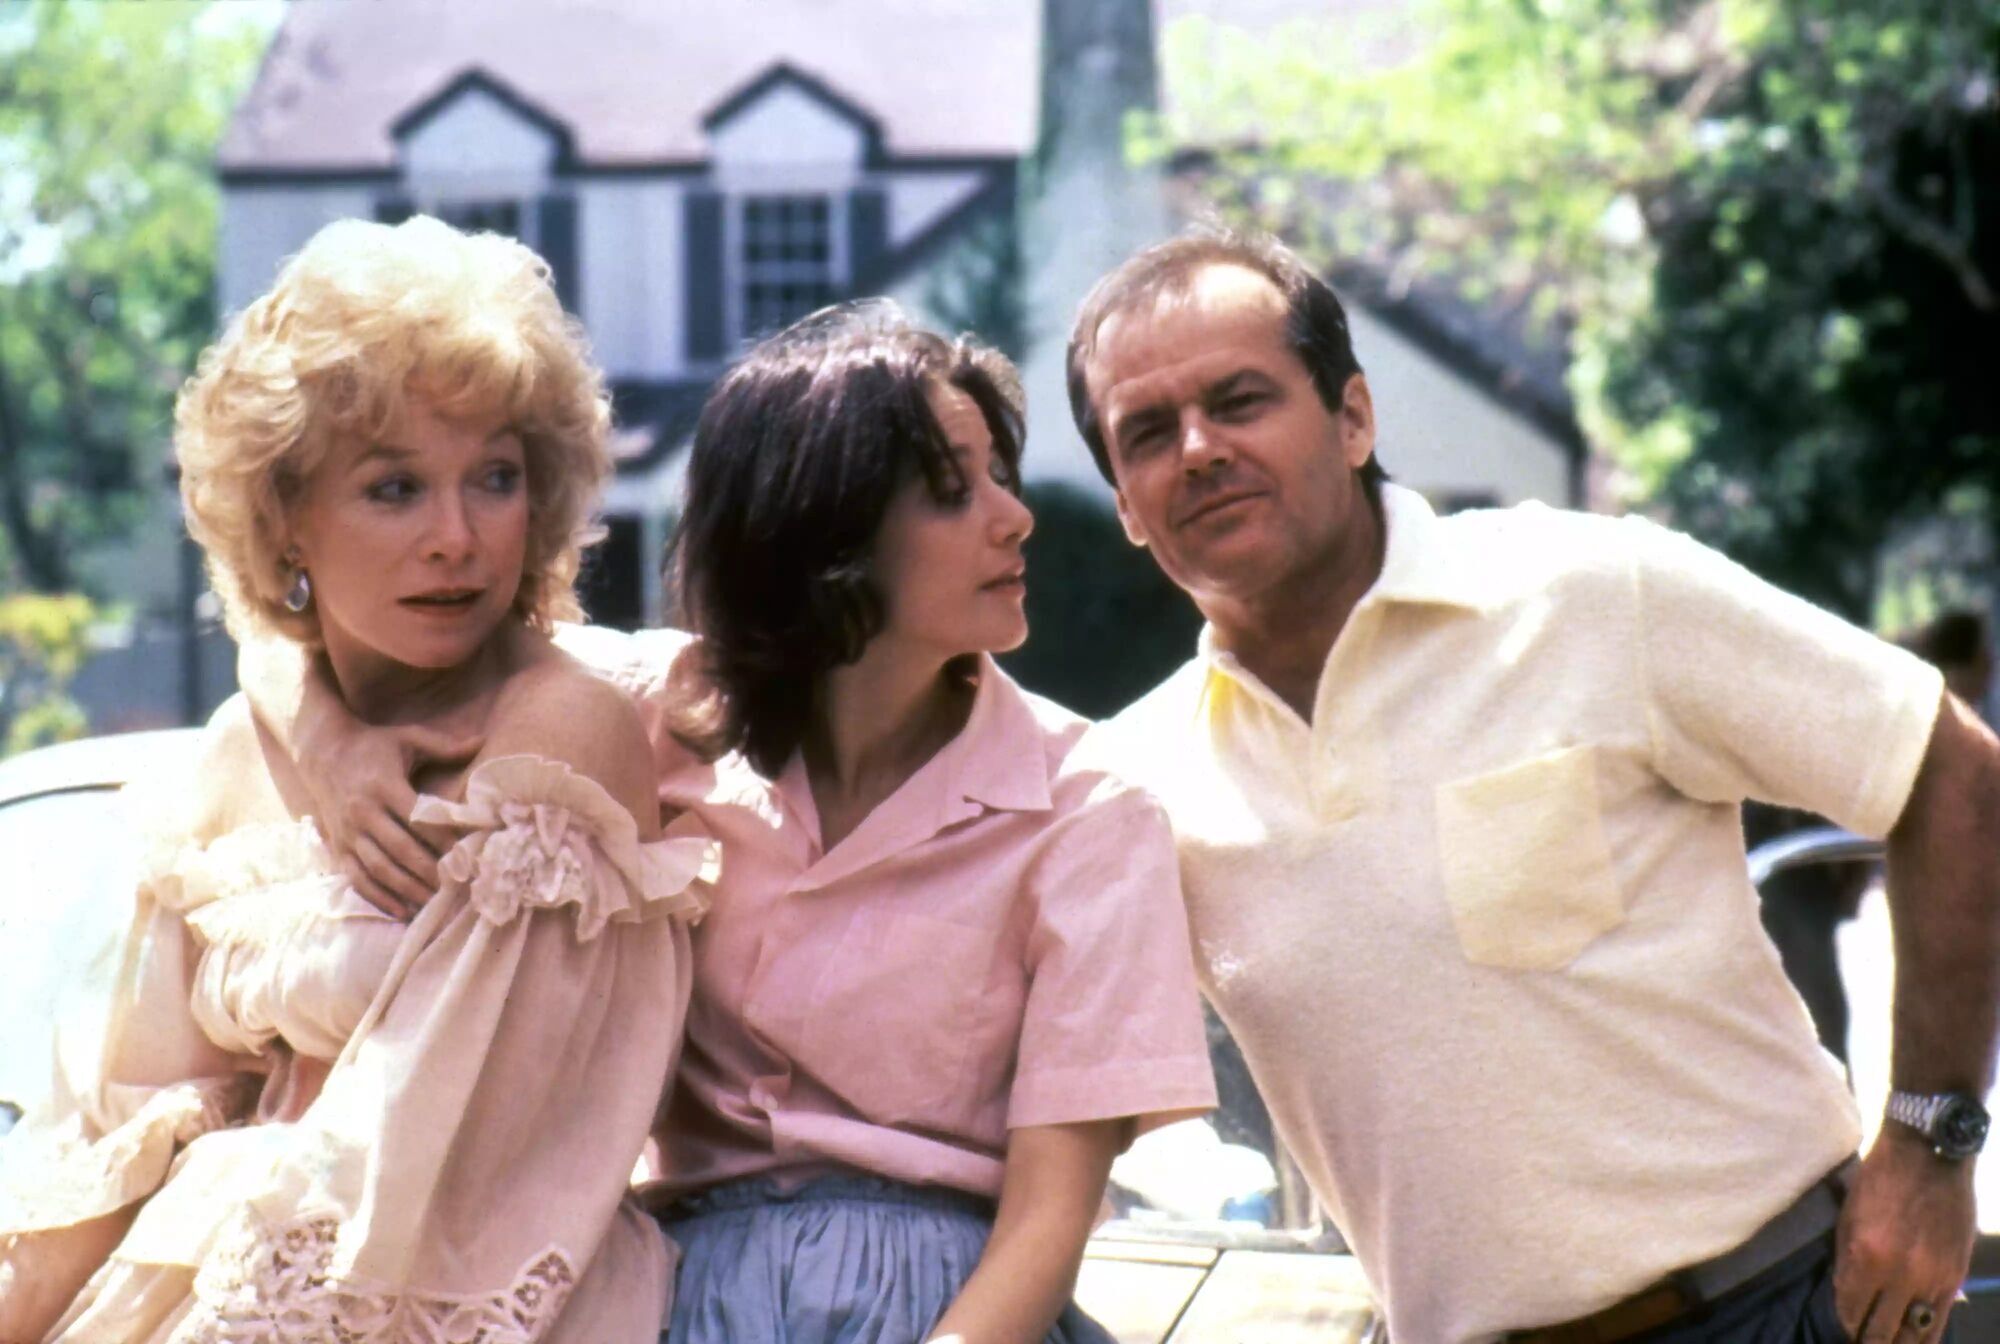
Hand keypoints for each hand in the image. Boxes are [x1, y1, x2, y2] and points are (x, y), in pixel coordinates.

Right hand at [305, 721, 481, 919]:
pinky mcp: (338, 848)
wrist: (323, 752)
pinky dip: (379, 898)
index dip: (443, 839)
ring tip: (435, 903)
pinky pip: (357, 879)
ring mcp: (349, 833)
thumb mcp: (408, 738)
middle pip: (400, 849)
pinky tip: (402, 911)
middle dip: (430, 871)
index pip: (418, 818)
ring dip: (408, 889)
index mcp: (384, 785)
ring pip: (379, 868)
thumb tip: (481, 741)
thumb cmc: (374, 746)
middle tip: (457, 887)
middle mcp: (363, 812)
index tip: (468, 856)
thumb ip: (444, 746)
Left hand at [1833, 1129, 1974, 1342]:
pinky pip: (1940, 1319)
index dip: (1844, 1324)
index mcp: (1867, 1257)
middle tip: (1859, 1343)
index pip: (1850, 1310)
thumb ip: (1847, 1261)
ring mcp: (1932, 1278)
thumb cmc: (1880, 1180)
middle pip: (1881, 1330)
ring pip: (1914, 1333)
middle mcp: (1902, 1275)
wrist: (1929, 1156)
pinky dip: (1925, 1334)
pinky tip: (1915, 1340)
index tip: (1841, 1330)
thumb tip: (1845, 1296)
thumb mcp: (1849, 1218)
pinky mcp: (1955, 1276)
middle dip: (1866, 1341)